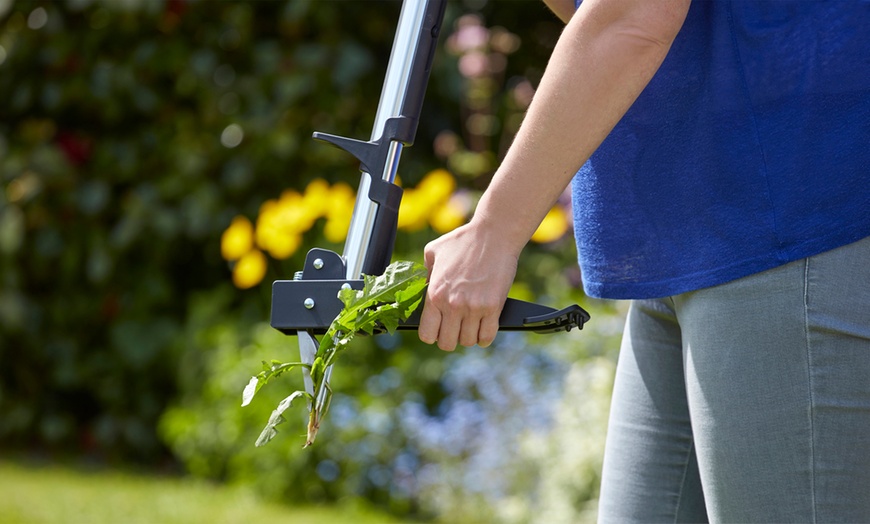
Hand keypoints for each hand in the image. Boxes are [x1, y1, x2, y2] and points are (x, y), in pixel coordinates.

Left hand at [418, 220, 519, 350]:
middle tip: (456, 328)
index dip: (432, 335)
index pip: (427, 334)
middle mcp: (452, 304)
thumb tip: (423, 289)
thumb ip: (425, 274)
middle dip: (450, 338)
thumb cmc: (463, 240)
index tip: (439, 328)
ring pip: (468, 341)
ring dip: (469, 336)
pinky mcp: (493, 307)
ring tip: (470, 325)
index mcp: (435, 293)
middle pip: (447, 343)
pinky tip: (484, 328)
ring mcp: (473, 307)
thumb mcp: (433, 252)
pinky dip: (485, 337)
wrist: (494, 234)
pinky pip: (487, 337)